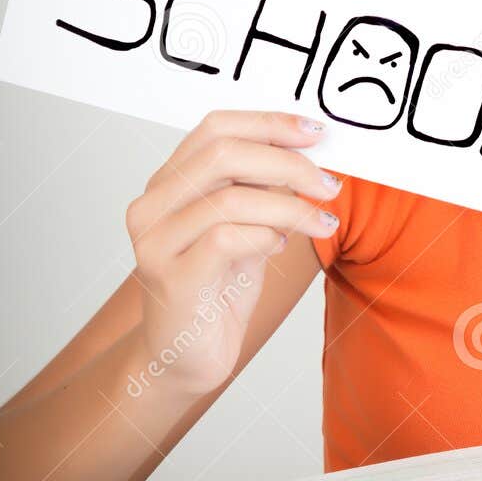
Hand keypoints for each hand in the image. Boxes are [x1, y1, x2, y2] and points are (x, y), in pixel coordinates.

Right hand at [125, 109, 341, 397]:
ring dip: (290, 207)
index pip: (215, 128)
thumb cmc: (217, 289)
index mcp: (169, 182)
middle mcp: (152, 205)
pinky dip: (265, 237)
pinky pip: (226, 240)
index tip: (316, 132)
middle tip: (328, 184)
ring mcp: (155, 241)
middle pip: (223, 154)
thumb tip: (310, 154)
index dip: (269, 124)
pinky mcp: (171, 278)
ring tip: (322, 223)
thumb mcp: (245, 227)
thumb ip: (262, 190)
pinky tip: (279, 247)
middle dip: (288, 164)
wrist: (187, 356)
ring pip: (230, 199)